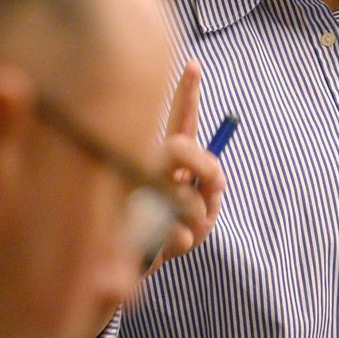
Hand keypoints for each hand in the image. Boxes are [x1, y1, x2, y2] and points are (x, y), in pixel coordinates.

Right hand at [147, 60, 225, 270]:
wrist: (121, 273)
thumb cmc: (162, 241)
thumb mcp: (196, 219)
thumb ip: (209, 196)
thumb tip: (217, 181)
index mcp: (160, 161)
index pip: (179, 124)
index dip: (187, 95)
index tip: (194, 64)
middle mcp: (141, 166)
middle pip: (182, 146)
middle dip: (207, 166)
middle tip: (217, 184)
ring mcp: (131, 190)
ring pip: (185, 194)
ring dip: (196, 219)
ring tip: (178, 235)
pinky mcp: (127, 219)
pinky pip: (175, 229)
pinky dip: (182, 242)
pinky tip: (162, 249)